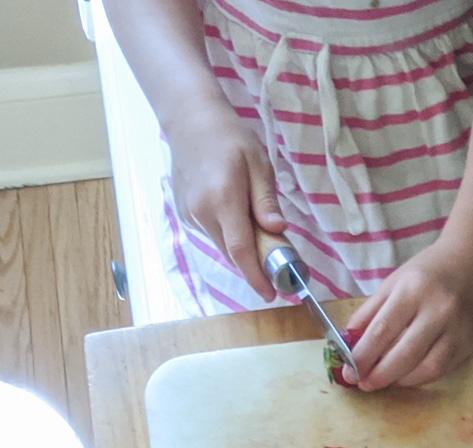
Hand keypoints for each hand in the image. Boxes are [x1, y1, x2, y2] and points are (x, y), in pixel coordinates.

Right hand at [166, 96, 284, 301]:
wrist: (189, 120)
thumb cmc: (229, 137)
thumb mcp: (258, 163)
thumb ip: (266, 201)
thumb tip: (277, 230)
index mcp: (223, 200)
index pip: (240, 250)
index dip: (256, 277)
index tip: (272, 294)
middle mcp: (202, 212)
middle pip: (233, 254)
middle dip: (256, 265)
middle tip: (277, 260)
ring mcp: (190, 214)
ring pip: (222, 246)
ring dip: (242, 249)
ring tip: (258, 230)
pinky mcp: (186, 214)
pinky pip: (213, 235)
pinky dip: (229, 236)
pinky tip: (237, 217)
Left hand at [344, 237, 472, 390]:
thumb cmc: (428, 273)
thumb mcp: (394, 282)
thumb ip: (370, 312)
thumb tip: (349, 343)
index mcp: (413, 290)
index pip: (383, 330)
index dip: (363, 356)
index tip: (349, 372)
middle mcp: (438, 310)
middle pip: (405, 354)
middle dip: (380, 375)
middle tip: (364, 384)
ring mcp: (458, 329)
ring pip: (428, 368)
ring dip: (401, 380)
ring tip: (385, 380)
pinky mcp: (470, 343)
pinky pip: (444, 370)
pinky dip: (421, 377)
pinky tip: (408, 375)